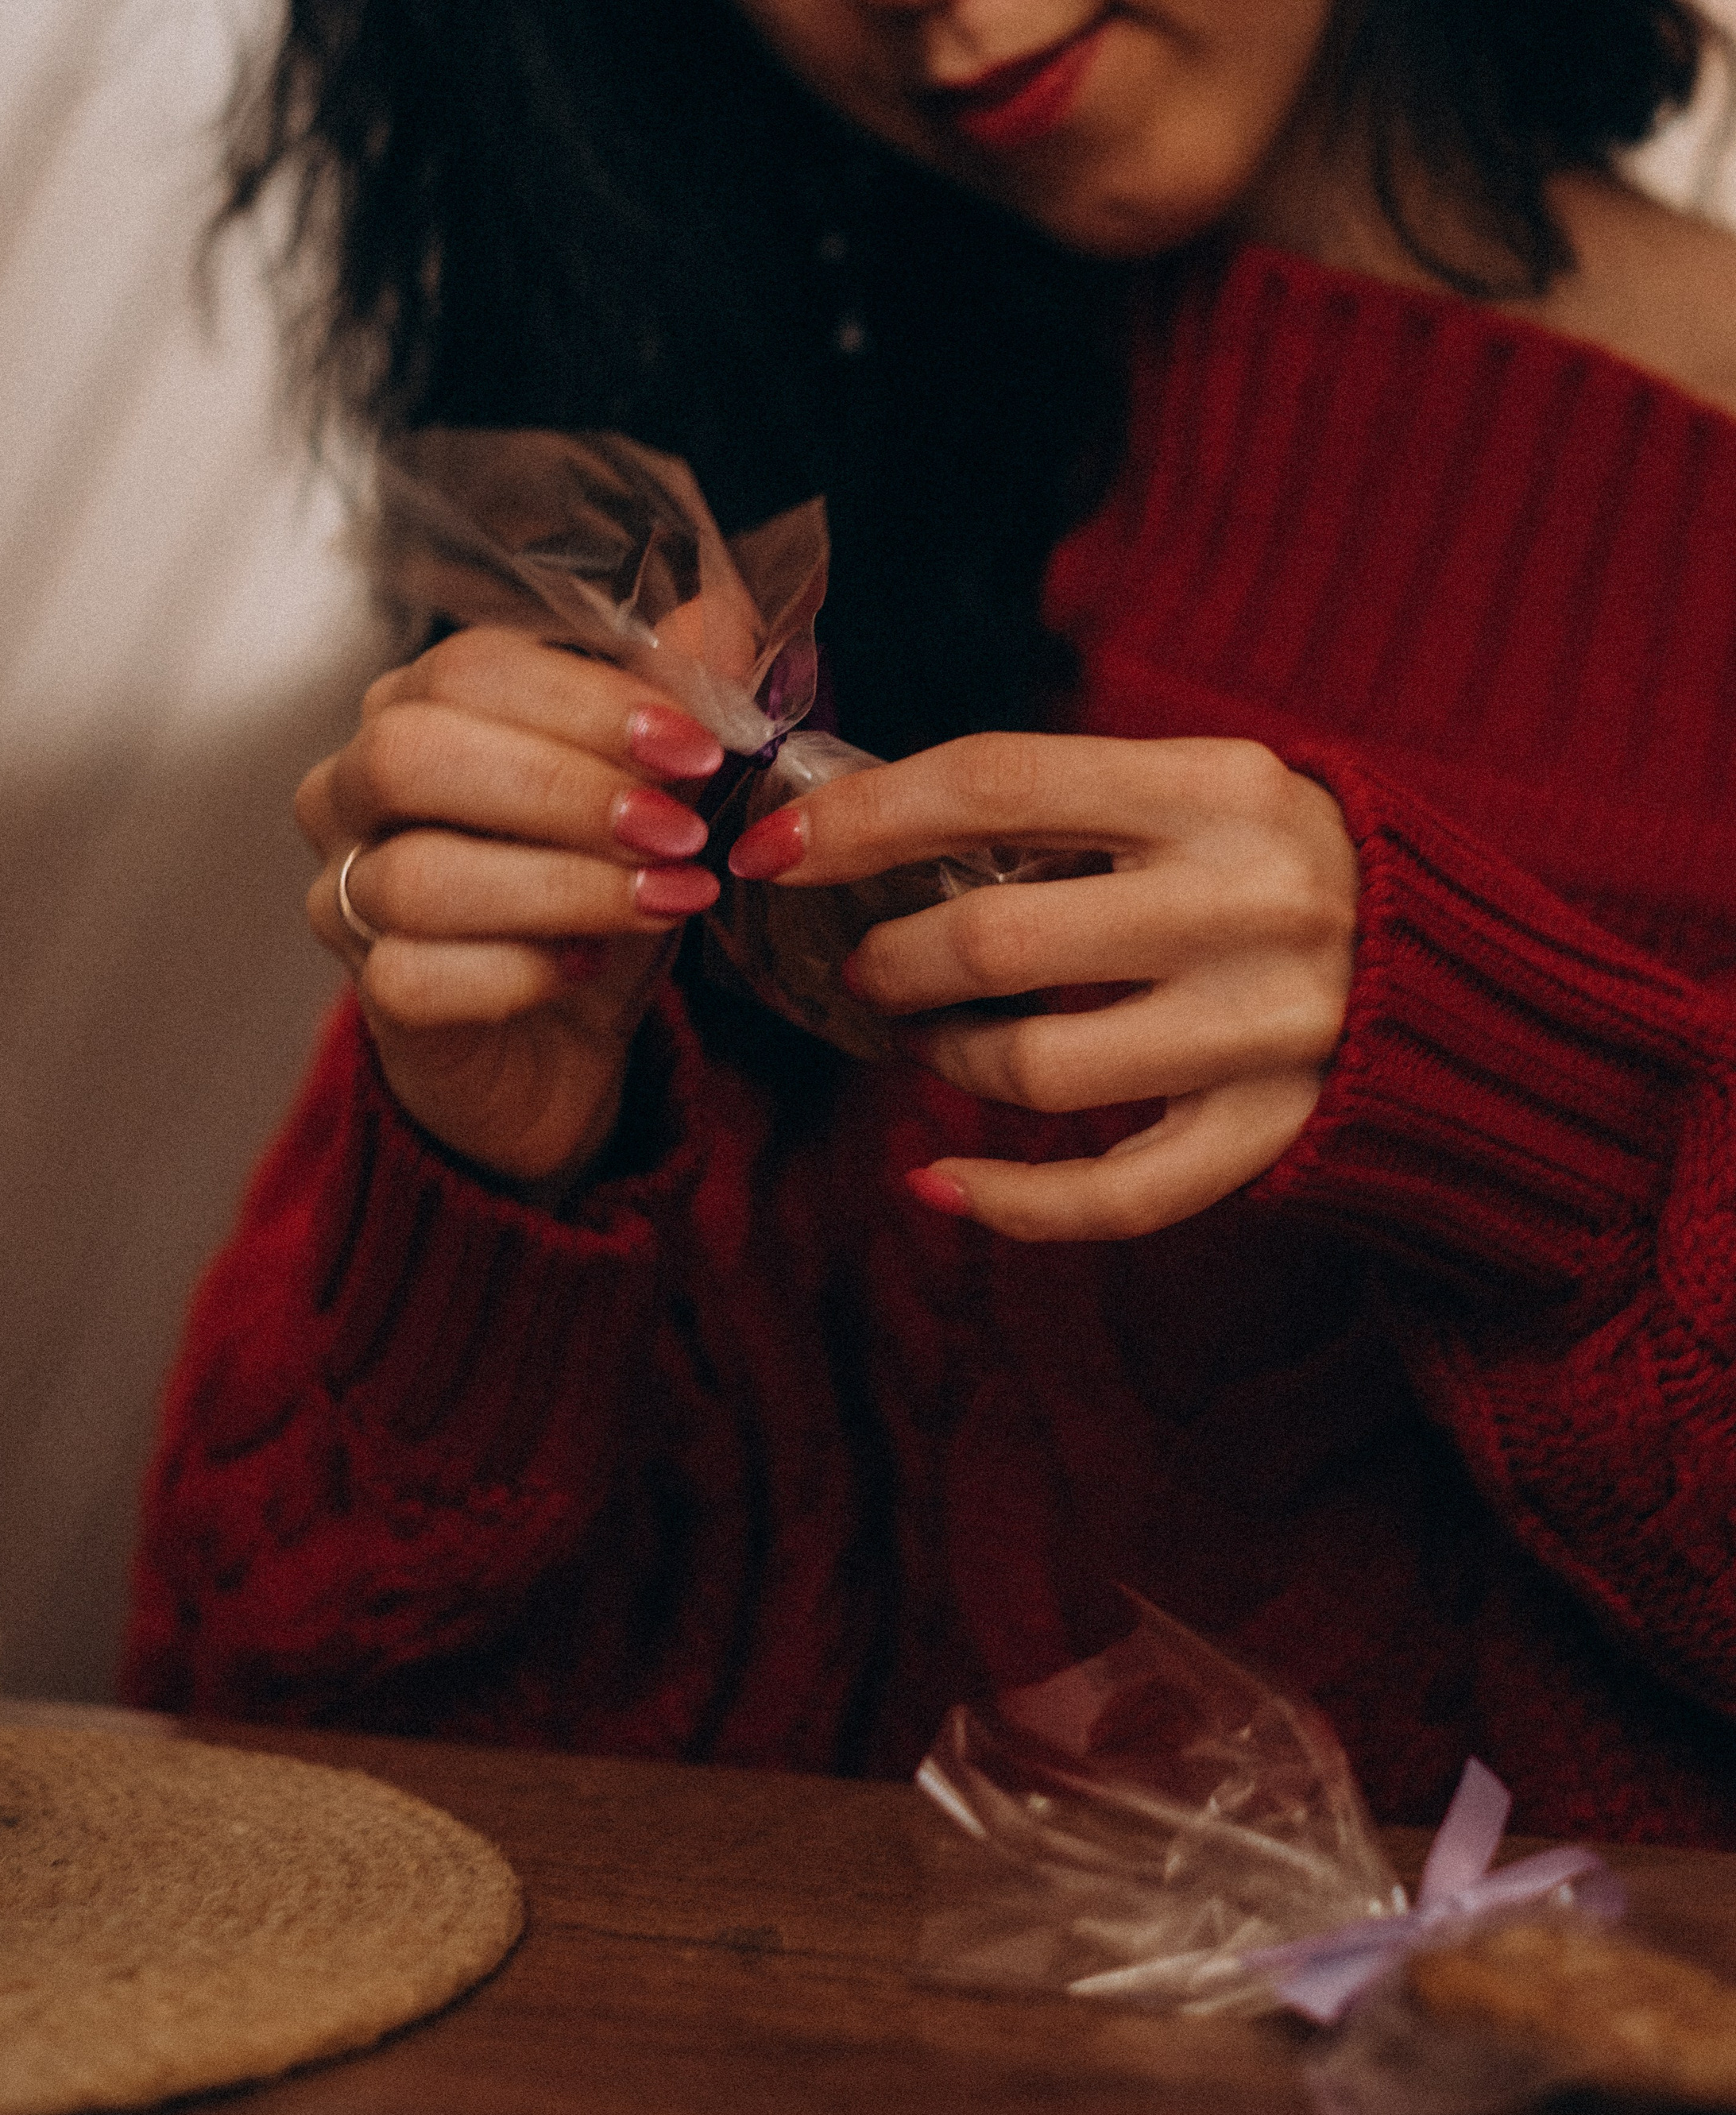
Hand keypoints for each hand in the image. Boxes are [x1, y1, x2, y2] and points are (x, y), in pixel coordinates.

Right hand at [298, 629, 724, 1189]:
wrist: (555, 1047)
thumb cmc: (586, 902)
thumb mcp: (647, 791)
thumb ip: (674, 701)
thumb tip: (724, 622)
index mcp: (410, 710)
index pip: (468, 668)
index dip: (586, 701)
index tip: (694, 748)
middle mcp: (351, 793)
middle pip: (411, 754)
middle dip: (561, 789)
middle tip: (676, 828)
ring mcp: (343, 897)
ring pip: (415, 876)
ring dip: (562, 886)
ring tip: (665, 899)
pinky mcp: (369, 996)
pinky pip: (418, 977)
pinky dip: (518, 972)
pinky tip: (584, 968)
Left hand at [727, 733, 1358, 1239]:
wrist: (1464, 972)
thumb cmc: (1287, 862)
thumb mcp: (1205, 787)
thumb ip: (1071, 802)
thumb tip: (869, 825)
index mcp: (1219, 788)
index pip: (997, 786)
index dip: (862, 819)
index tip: (775, 851)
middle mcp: (1247, 906)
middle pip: (997, 941)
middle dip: (892, 961)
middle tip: (867, 967)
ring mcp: (1264, 1033)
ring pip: (1036, 1073)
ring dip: (944, 1061)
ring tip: (930, 1040)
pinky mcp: (1269, 1136)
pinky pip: (1108, 1197)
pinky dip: (1005, 1203)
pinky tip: (937, 1182)